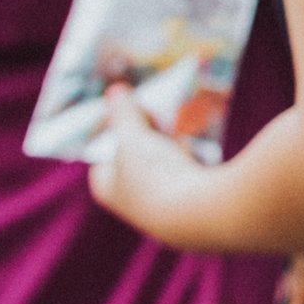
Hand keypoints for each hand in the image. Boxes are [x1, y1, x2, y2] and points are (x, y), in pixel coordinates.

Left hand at [87, 85, 215, 237]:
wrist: (198, 213)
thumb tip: (116, 90)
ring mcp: (163, 212)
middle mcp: (132, 205)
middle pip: (135, 164)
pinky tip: (200, 155)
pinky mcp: (191, 212)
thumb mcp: (132, 135)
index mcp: (109, 190)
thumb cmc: (154, 174)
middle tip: (158, 117)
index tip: (131, 116)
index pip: (104, 159)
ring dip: (172, 151)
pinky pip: (186, 181)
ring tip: (181, 132)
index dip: (116, 135)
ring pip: (163, 172)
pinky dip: (191, 164)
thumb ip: (123, 112)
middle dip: (148, 139)